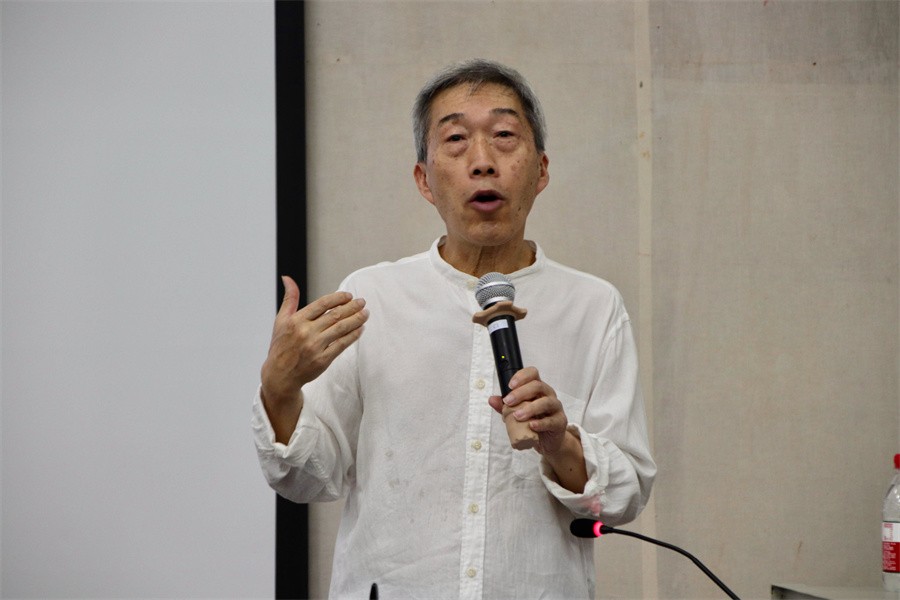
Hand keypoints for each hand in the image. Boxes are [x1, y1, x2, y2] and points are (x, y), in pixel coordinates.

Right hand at [261, 275, 368, 410]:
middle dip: (352, 307)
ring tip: (365, 313)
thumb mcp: (280, 320)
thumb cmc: (281, 346)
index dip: (338, 298)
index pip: (322, 304)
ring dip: (356, 319)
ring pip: (341, 329)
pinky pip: (342, 344)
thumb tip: (288, 278)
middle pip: (335, 315)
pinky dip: (353, 336)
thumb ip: (289, 299)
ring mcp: (315, 346)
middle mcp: (306, 332)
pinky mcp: (323, 360)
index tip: (349, 295)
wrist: (280, 375)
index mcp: (296, 321)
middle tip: (362, 302)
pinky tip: (360, 329)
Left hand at [488, 367, 587, 492]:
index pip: (533, 374)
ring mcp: (556, 408)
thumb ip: (504, 407)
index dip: (522, 376)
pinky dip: (541, 423)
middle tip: (508, 402)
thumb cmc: (532, 421)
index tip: (510, 385)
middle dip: (521, 393)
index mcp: (537, 389)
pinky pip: (552, 421)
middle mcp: (548, 394)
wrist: (547, 440)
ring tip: (518, 416)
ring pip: (546, 402)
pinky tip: (532, 425)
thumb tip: (492, 400)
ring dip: (530, 408)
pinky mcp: (560, 422)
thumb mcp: (516, 413)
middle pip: (538, 386)